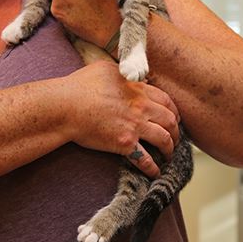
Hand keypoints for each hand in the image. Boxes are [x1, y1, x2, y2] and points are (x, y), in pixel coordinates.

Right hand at [60, 61, 180, 177]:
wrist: (65, 106)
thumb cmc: (79, 86)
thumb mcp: (104, 69)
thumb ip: (122, 72)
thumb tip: (131, 77)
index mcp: (137, 89)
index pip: (166, 100)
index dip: (173, 110)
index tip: (173, 117)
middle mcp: (141, 107)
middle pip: (170, 120)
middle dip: (176, 131)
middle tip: (175, 137)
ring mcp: (135, 126)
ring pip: (164, 139)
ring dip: (170, 148)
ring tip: (168, 154)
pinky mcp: (125, 143)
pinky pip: (145, 159)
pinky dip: (153, 168)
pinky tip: (155, 172)